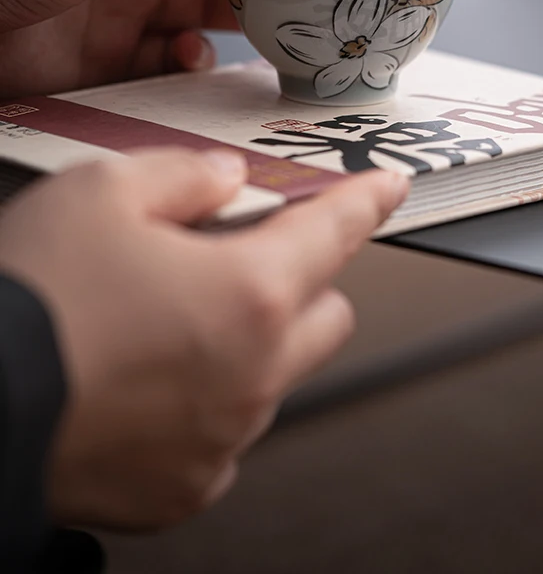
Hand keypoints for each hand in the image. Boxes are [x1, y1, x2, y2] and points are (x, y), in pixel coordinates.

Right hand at [0, 148, 407, 528]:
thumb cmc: (32, 298)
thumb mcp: (103, 192)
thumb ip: (183, 175)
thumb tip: (223, 178)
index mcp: (250, 293)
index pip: (336, 232)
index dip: (366, 200)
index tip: (386, 189)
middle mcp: (254, 375)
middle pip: (326, 315)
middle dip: (300, 280)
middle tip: (239, 258)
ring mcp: (222, 439)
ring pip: (274, 376)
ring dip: (248, 343)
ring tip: (169, 321)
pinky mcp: (183, 488)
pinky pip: (224, 434)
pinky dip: (206, 403)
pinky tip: (147, 381)